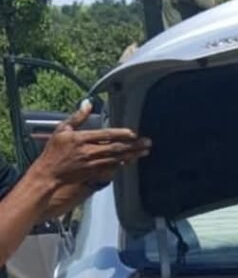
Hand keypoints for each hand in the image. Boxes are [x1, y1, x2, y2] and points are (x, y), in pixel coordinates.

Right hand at [29, 101, 150, 189]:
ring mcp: (93, 164)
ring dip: (132, 155)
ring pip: (117, 159)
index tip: (133, 133)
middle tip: (147, 143)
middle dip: (133, 146)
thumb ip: (77, 117)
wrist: (50, 173)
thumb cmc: (54, 150)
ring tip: (144, 151)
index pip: (105, 135)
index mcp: (81, 139)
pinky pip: (112, 168)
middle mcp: (89, 152)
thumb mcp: (62, 129)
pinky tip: (132, 161)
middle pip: (115, 148)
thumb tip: (88, 104)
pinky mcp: (94, 173)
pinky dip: (123, 164)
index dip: (120, 134)